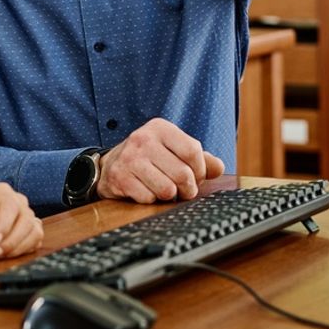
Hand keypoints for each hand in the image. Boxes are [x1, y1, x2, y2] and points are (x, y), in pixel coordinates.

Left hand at [0, 183, 42, 259]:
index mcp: (0, 192)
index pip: (10, 206)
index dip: (4, 226)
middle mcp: (18, 200)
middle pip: (26, 220)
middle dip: (10, 241)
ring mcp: (26, 214)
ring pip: (35, 232)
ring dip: (17, 248)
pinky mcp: (31, 228)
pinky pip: (36, 241)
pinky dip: (22, 251)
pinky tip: (5, 255)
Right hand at [95, 118, 224, 203]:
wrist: (110, 165)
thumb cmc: (148, 158)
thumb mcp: (172, 150)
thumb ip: (199, 158)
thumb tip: (218, 168)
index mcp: (160, 128)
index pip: (193, 151)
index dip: (200, 170)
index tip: (196, 177)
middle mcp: (143, 139)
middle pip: (182, 174)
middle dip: (188, 189)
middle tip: (183, 190)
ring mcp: (129, 158)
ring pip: (167, 189)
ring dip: (169, 196)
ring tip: (163, 189)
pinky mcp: (119, 177)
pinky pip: (148, 198)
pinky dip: (150, 200)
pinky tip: (144, 190)